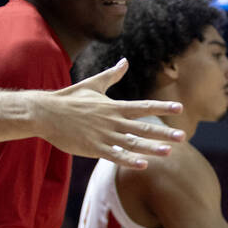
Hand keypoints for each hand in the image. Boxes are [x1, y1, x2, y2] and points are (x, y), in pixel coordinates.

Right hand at [37, 59, 186, 167]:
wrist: (45, 113)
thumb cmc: (68, 98)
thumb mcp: (93, 84)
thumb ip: (112, 75)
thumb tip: (125, 61)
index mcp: (113, 106)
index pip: (144, 107)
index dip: (163, 108)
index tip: (180, 108)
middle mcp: (112, 120)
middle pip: (143, 127)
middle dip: (164, 132)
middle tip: (183, 136)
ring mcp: (103, 135)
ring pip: (132, 143)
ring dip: (151, 148)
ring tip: (169, 152)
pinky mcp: (93, 148)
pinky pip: (114, 155)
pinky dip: (128, 160)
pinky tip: (142, 165)